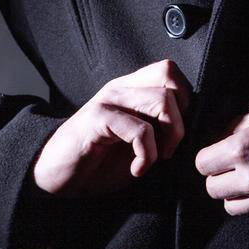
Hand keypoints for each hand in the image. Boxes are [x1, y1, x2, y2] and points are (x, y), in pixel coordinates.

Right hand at [34, 59, 191, 194]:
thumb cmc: (98, 162)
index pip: (170, 72)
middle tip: (168, 149)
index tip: (173, 136)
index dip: (183, 102)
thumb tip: (192, 131)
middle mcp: (121, 88)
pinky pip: (140, 129)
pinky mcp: (98, 119)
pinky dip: (147, 155)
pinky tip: (136, 169)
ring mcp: (109, 101)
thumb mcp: (136, 143)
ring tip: (152, 159)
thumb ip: (159, 130)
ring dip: (168, 138)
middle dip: (181, 119)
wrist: (56, 177)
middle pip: (171, 79)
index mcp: (131, 89)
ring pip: (162, 101)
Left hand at [194, 100, 248, 215]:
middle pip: (212, 189)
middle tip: (234, 164)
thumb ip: (239, 125)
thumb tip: (223, 136)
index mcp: (243, 149)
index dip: (210, 156)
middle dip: (219, 176)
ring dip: (234, 193)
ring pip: (230, 206)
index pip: (203, 164)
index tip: (219, 152)